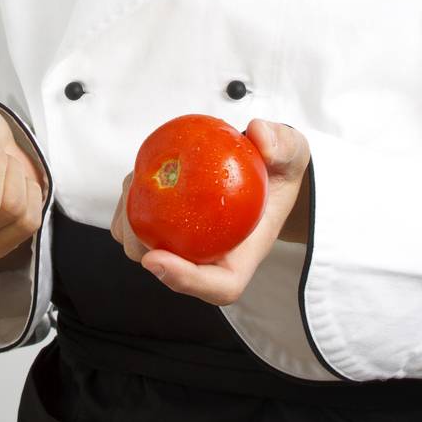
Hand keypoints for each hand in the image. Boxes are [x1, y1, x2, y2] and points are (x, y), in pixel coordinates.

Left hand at [109, 119, 310, 303]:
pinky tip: (141, 173)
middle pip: (164, 269)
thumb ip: (283, 144)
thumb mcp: (292, 153)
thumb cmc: (278, 172)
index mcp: (243, 255)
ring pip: (140, 245)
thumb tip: (258, 135)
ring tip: (141, 178)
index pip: (219, 287)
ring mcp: (184, 243)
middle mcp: (209, 256)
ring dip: (129, 218)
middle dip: (139, 240)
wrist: (265, 170)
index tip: (157, 259)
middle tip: (138, 193)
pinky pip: (136, 221)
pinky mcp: (165, 224)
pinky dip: (131, 202)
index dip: (185, 280)